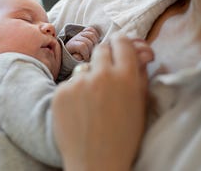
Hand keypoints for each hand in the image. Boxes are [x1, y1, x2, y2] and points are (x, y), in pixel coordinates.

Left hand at [52, 34, 153, 170]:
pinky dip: (74, 92)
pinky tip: (79, 109)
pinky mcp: (60, 92)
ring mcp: (78, 83)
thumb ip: (140, 74)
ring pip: (84, 67)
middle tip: (106, 72)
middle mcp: (102, 75)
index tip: (119, 47)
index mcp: (126, 77)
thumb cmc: (124, 137)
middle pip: (101, 49)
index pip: (121, 42)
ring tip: (92, 100)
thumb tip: (138, 52)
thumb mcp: (140, 105)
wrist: (96, 163)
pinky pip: (69, 83)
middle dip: (105, 57)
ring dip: (89, 77)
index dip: (121, 43)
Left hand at [65, 27, 99, 60]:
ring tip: (92, 49)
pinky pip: (92, 29)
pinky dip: (95, 35)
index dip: (86, 54)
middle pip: (88, 41)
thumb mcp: (74, 59)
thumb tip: (79, 56)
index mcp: (71, 45)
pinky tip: (94, 42)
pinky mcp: (84, 31)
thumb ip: (76, 58)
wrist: (71, 51)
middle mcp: (75, 37)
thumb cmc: (74, 56)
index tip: (86, 59)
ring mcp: (80, 34)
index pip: (82, 46)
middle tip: (90, 54)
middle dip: (91, 50)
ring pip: (92, 35)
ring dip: (95, 43)